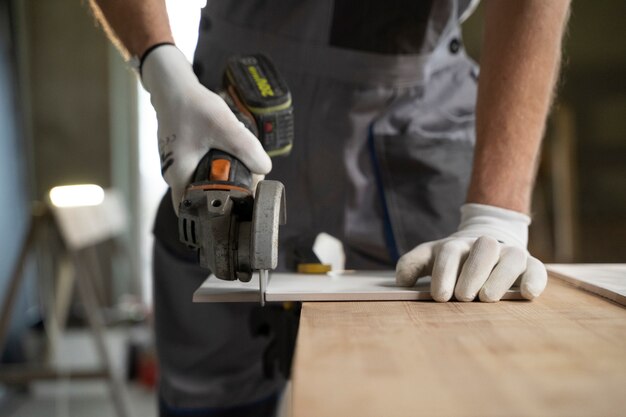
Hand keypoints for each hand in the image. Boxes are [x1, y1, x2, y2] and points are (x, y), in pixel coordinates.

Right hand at [141, 45, 271, 213]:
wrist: (174, 86)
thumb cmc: (192, 106)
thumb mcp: (225, 128)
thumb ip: (247, 149)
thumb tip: (265, 170)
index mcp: (179, 176)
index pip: (192, 212)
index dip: (213, 216)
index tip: (236, 209)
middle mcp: (175, 174)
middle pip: (203, 196)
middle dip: (227, 192)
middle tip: (248, 182)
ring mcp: (178, 164)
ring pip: (205, 180)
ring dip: (225, 175)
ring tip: (241, 163)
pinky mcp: (184, 154)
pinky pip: (204, 167)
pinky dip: (220, 163)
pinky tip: (230, 150)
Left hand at [396, 204, 546, 301]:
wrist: (486, 244)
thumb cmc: (452, 260)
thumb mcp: (429, 257)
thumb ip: (412, 265)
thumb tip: (402, 281)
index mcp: (457, 245)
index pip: (450, 253)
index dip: (444, 273)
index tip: (439, 296)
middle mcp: (485, 245)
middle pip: (482, 250)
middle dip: (472, 273)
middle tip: (462, 297)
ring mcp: (509, 254)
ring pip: (511, 258)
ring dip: (499, 278)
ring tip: (487, 298)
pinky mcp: (530, 265)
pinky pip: (537, 269)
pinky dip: (534, 280)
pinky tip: (527, 294)